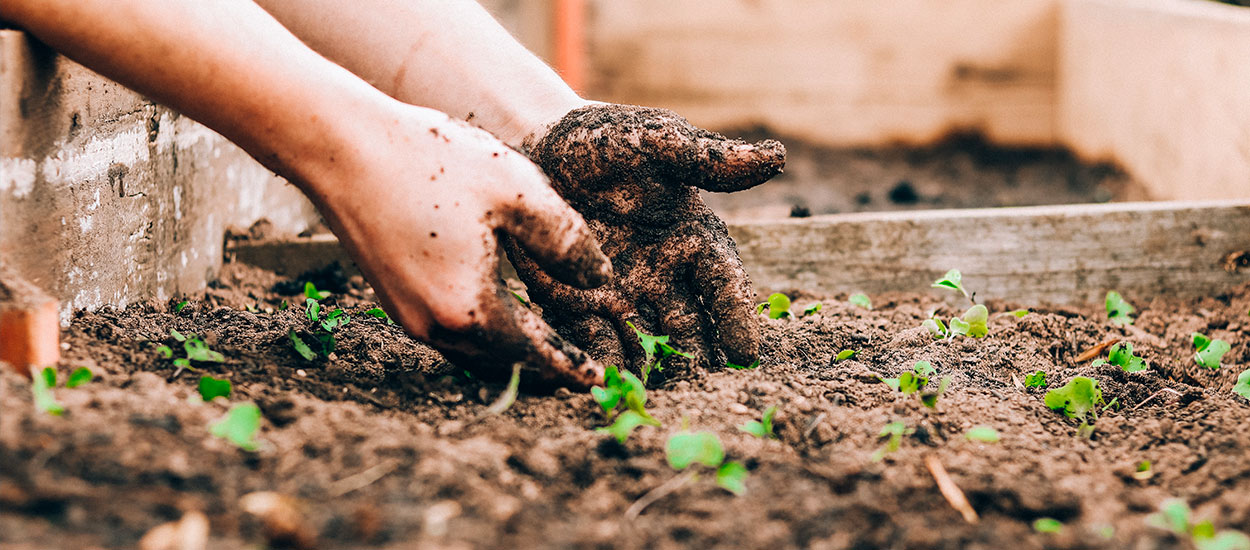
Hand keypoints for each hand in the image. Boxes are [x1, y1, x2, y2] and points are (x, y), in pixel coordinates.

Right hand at [307, 105, 611, 387]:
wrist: (341, 147)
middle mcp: (435, 326)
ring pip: (474, 353)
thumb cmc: (432, 161)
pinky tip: (500, 316)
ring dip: (512, 355)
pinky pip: (450, 333)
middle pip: (503, 364)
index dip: (571, 366)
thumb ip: (566, 241)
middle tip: (580, 371)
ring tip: (547, 348)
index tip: (599, 381)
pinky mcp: (393, 298)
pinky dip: (483, 335)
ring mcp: (408, 315)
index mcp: (470, 309)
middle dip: (544, 369)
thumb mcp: (518, 191)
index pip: (535, 354)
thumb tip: (599, 280)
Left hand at [507, 104, 784, 373]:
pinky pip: (593, 340)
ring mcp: (621, 294)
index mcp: (693, 238)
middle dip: (697, 359)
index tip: (745, 352)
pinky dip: (601, 362)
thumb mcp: (657, 142)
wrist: (537, 144)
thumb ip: (708, 159)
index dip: (736, 317)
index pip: (723, 284)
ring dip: (652, 371)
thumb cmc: (606, 139)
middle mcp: (663, 275)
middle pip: (689, 326)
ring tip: (655, 399)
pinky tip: (603, 384)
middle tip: (704, 391)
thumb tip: (777, 158)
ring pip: (645, 342)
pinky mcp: (577, 304)